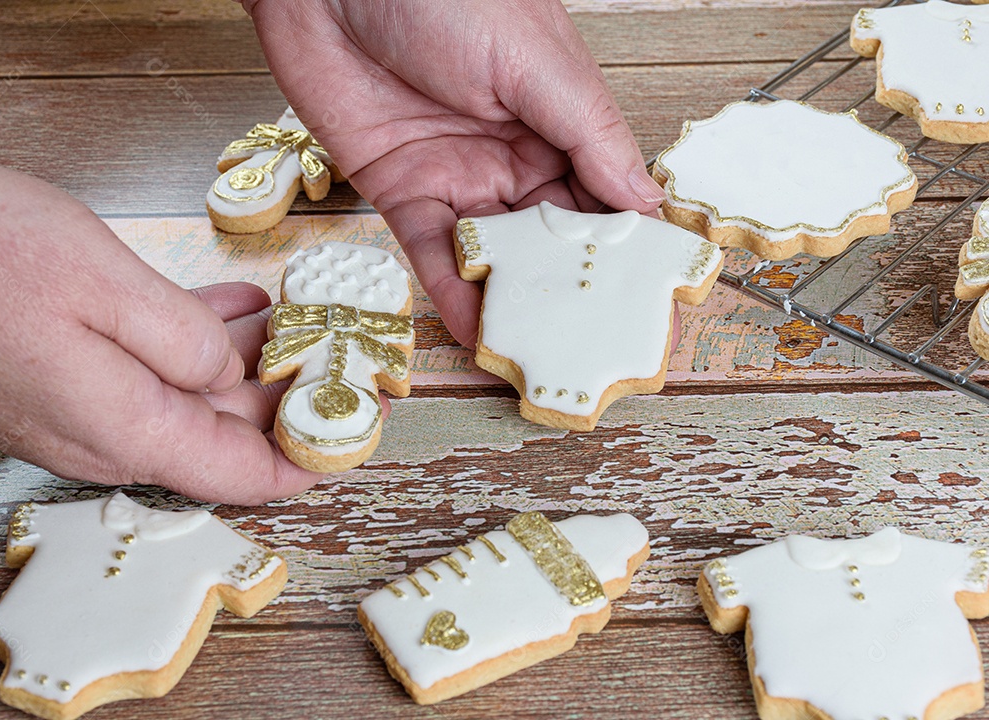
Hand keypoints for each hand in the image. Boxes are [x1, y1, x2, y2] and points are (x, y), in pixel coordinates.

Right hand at [0, 161, 321, 503]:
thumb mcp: (106, 285)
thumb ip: (184, 341)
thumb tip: (228, 374)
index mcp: (130, 428)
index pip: (245, 473)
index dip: (308, 457)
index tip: (355, 430)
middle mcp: (107, 437)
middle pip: (222, 436)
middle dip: (282, 399)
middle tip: (336, 355)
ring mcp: (77, 409)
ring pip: (188, 398)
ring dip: (243, 363)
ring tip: (295, 322)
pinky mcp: (56, 378)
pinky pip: (148, 372)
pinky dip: (195, 343)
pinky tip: (232, 310)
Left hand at [246, 0, 664, 346]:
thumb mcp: (537, 61)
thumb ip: (590, 136)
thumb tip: (646, 201)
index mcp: (558, 116)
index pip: (603, 194)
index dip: (626, 246)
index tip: (651, 297)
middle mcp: (512, 153)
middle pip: (550, 237)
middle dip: (571, 288)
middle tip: (596, 345)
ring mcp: (456, 175)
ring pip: (494, 255)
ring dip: (515, 303)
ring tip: (541, 354)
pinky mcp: (399, 191)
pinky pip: (433, 254)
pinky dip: (455, 293)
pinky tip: (480, 333)